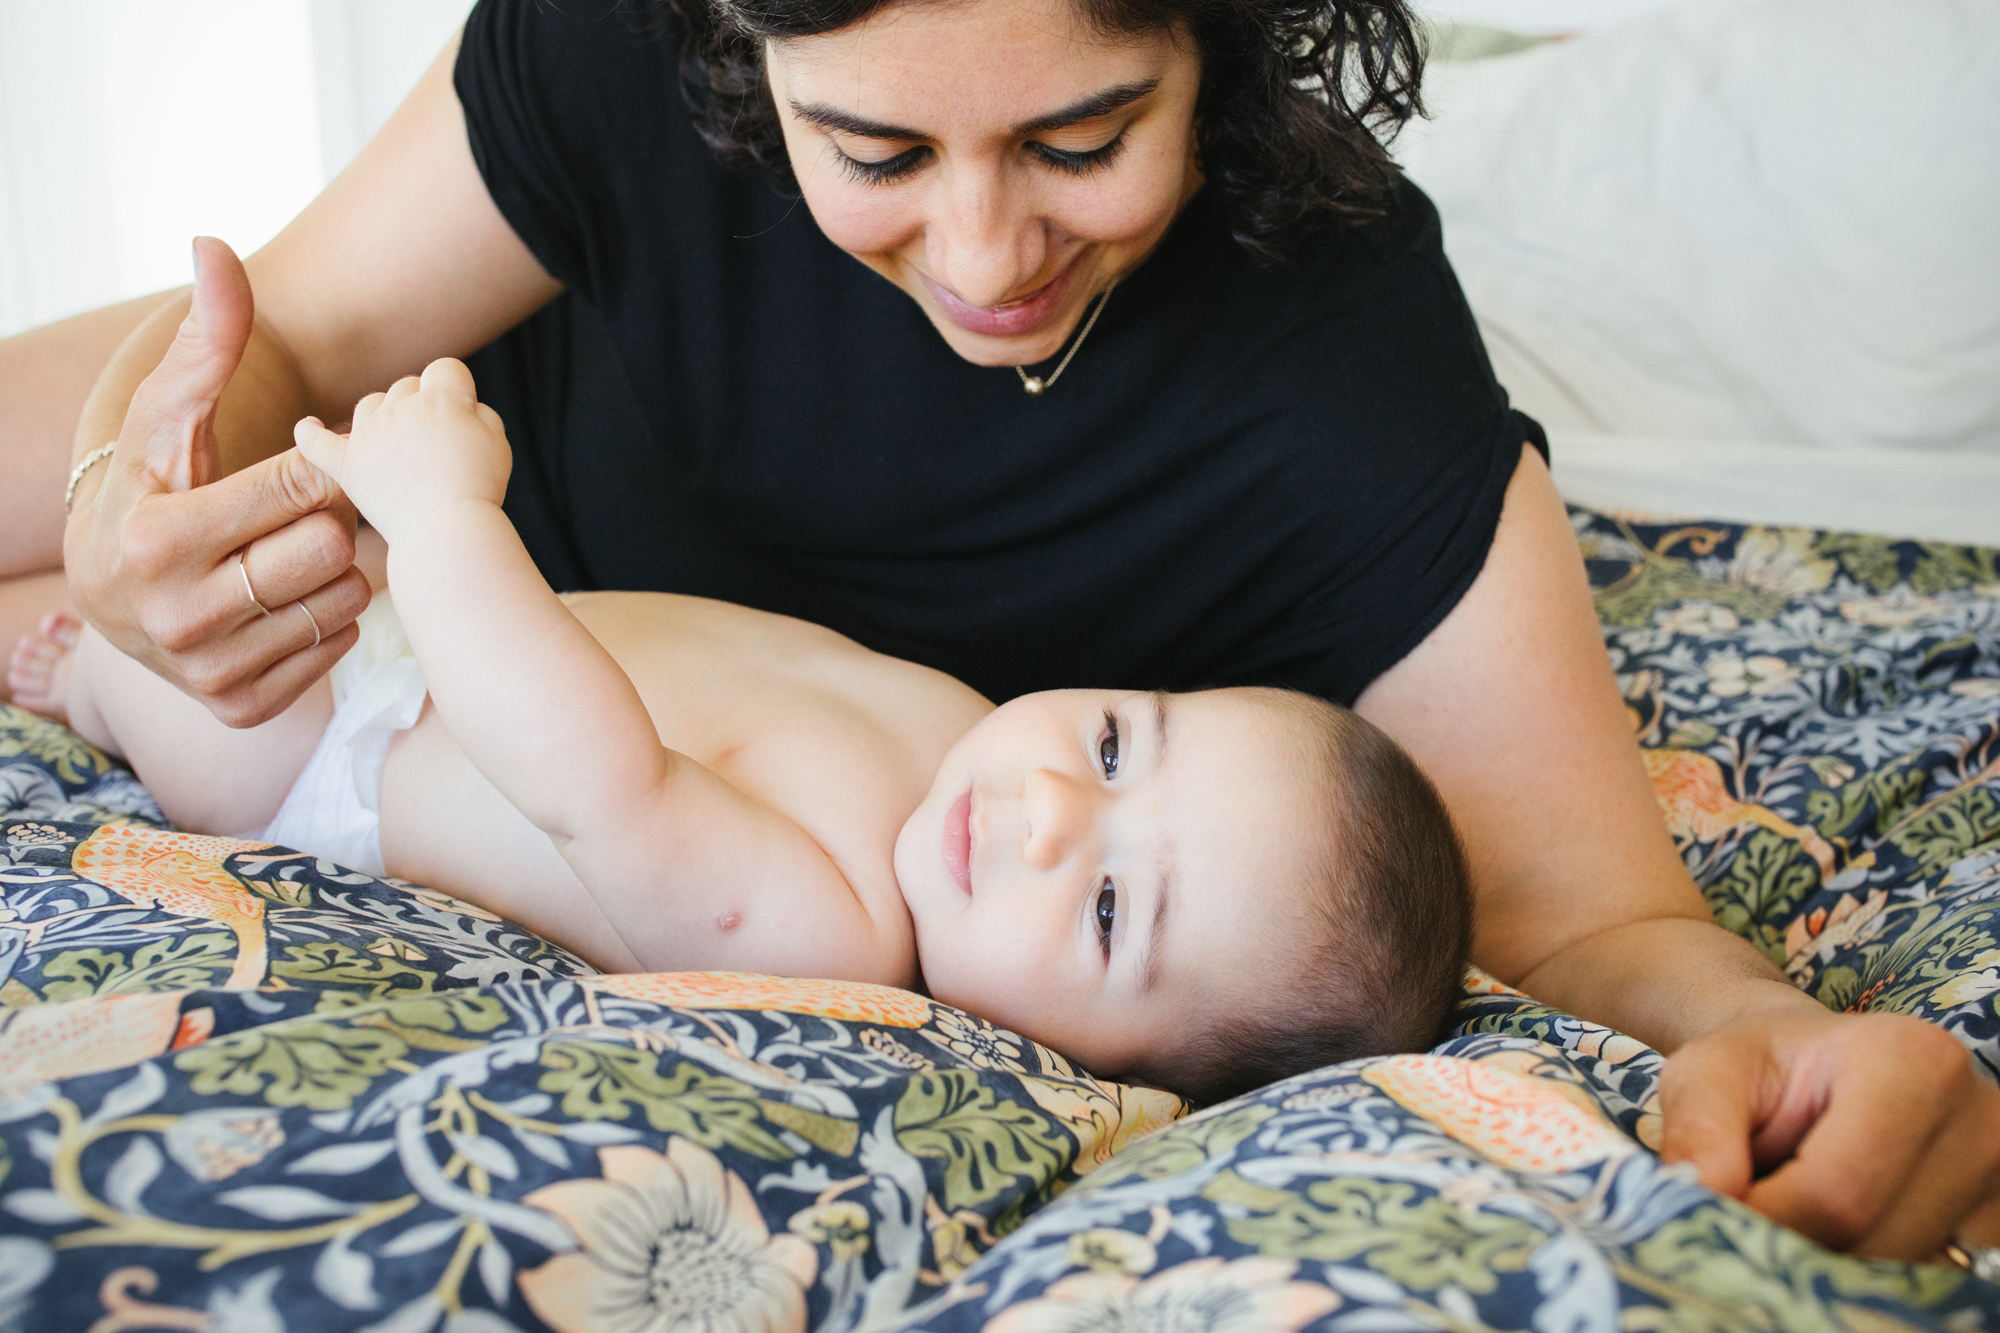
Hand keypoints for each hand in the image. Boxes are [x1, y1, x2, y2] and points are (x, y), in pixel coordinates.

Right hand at [63, 237, 370, 727]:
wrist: (108, 587)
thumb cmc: (151, 482)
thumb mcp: (169, 410)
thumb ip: (206, 337)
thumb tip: (217, 246)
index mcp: (156, 536)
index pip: (303, 488)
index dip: (317, 468)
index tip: (306, 463)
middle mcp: (173, 614)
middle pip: (334, 549)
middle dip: (332, 521)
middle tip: (305, 514)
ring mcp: (204, 669)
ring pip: (344, 601)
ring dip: (338, 571)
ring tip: (292, 554)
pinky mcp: (235, 707)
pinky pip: (334, 651)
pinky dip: (328, 621)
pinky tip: (287, 599)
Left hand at [292, 358, 510, 544]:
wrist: (448, 530)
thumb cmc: (480, 488)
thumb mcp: (498, 442)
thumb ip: (481, 414)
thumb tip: (461, 408)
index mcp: (442, 398)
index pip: (446, 368)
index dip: (458, 389)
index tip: (464, 417)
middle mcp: (401, 408)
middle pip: (407, 385)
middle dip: (422, 405)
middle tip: (437, 442)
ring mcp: (369, 435)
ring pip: (370, 403)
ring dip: (384, 414)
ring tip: (399, 443)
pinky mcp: (348, 466)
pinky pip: (317, 443)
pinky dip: (310, 435)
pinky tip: (307, 428)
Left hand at [1661, 1004, 1999, 1258]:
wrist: (1814, 1065)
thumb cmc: (1759, 1066)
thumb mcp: (1706, 1072)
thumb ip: (1697, 1127)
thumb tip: (1703, 1192)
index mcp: (1913, 1062)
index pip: (1836, 1194)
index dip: (1765, 1220)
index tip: (1718, 1208)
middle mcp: (1980, 1119)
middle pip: (1875, 1240)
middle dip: (1796, 1242)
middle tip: (1754, 1207)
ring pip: (1903, 1270)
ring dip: (1831, 1255)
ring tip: (1798, 1202)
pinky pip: (1928, 1275)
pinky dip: (1869, 1263)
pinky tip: (1839, 1222)